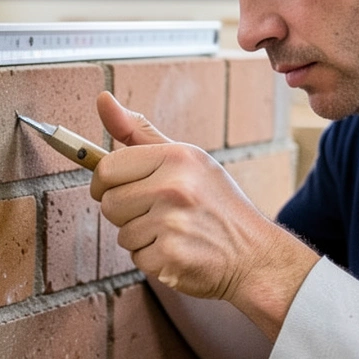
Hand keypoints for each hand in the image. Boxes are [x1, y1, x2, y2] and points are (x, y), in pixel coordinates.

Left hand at [90, 91, 316, 337]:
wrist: (256, 254)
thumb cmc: (215, 202)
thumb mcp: (185, 158)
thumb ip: (138, 132)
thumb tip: (102, 99)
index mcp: (176, 157)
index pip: (107, 168)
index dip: (105, 182)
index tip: (117, 188)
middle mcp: (174, 187)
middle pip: (109, 203)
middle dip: (127, 213)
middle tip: (160, 213)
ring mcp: (173, 224)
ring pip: (122, 234)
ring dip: (142, 238)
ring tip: (176, 232)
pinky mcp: (172, 257)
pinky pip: (137, 258)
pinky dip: (154, 260)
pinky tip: (181, 251)